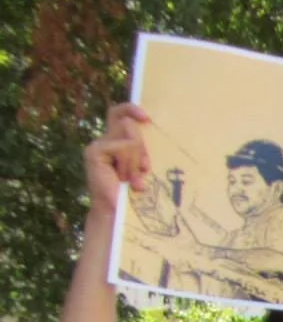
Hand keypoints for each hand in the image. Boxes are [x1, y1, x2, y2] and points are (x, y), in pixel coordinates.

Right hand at [84, 103, 153, 218]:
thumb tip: (148, 125)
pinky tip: (124, 178)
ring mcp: (97, 146)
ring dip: (137, 159)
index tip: (147, 118)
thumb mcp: (141, 165)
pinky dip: (130, 163)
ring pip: (128, 136)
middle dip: (141, 145)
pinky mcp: (94, 152)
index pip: (118, 114)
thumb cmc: (133, 192)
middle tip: (145, 168)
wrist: (117, 212)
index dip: (131, 109)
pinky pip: (123, 146)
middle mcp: (104, 140)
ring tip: (133, 178)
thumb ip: (141, 148)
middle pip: (126, 122)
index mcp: (115, 142)